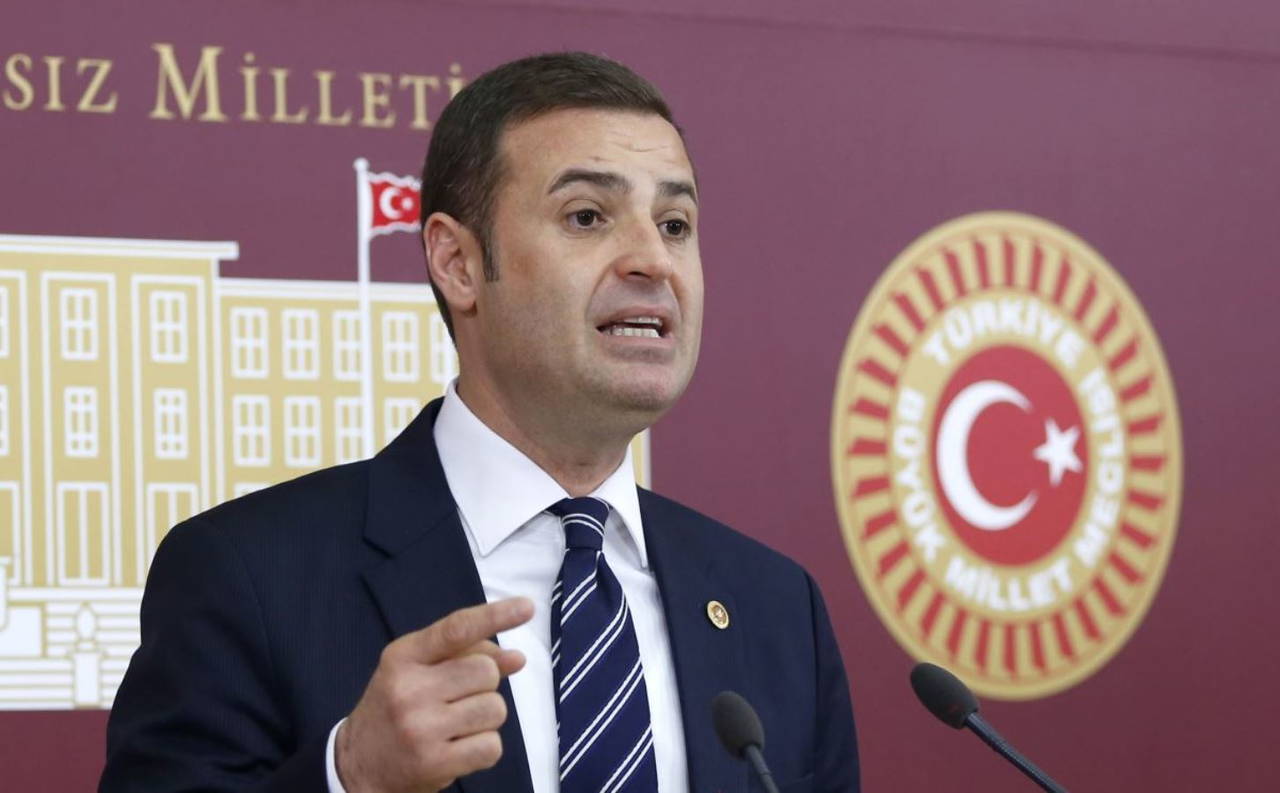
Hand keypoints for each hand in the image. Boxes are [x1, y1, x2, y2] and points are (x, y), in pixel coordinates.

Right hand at [335, 597, 534, 792]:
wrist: (358, 764)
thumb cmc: (397, 708)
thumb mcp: (418, 671)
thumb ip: (467, 656)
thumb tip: (517, 659)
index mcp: (403, 656)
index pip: (456, 629)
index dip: (495, 616)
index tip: (527, 606)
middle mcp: (408, 688)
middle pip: (486, 671)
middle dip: (485, 685)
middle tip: (458, 699)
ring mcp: (420, 728)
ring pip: (494, 709)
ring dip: (486, 718)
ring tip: (455, 726)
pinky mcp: (433, 763)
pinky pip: (491, 746)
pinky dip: (483, 748)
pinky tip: (457, 749)